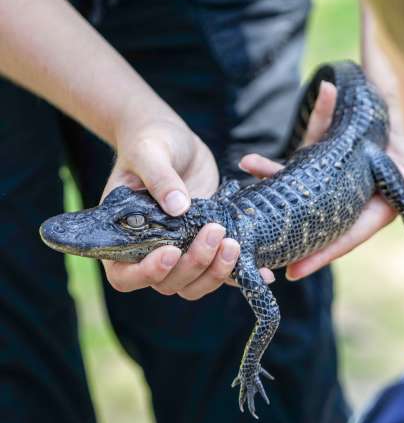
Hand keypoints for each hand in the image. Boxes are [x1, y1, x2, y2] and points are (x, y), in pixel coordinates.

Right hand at [101, 117, 256, 299]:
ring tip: (233, 243)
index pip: (123, 274)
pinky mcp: (205, 244)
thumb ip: (159, 178)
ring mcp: (180, 250)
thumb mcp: (150, 152)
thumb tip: (177, 208)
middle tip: (215, 231)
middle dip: (194, 264)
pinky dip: (238, 274)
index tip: (171, 250)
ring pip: (194, 283)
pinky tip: (262, 273)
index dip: (147, 272)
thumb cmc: (151, 142)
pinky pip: (219, 271)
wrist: (175, 140)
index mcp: (123, 236)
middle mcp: (150, 250)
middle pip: (168, 283)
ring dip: (216, 271)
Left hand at [239, 75, 403, 281]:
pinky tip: (249, 164)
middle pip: (323, 215)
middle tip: (264, 254)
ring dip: (277, 190)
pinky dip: (278, 159)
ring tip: (248, 200)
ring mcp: (342, 167)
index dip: (326, 252)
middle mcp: (361, 186)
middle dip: (294, 232)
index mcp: (385, 196)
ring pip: (306, 185)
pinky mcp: (328, 145)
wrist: (403, 72)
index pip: (353, 231)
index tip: (297, 270)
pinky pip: (299, 154)